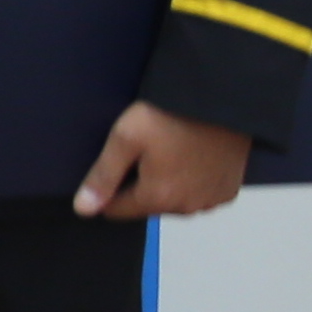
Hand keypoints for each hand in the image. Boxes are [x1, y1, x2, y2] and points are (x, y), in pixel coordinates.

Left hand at [75, 101, 249, 220]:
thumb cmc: (171, 115)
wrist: (221, 101)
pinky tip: (190, 157)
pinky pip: (198, 195)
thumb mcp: (126, 137)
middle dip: (139, 184)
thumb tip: (83, 209)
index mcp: (158, 198)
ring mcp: (210, 201)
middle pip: (145, 206)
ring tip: (169, 151)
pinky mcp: (227, 191)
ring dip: (166, 185)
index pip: (116, 210)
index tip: (117, 162)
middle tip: (145, 151)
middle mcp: (186, 208)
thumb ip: (103, 176)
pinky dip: (191, 182)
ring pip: (172, 202)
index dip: (109, 187)